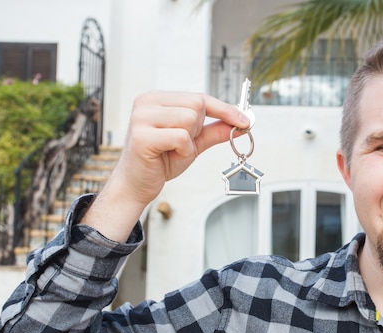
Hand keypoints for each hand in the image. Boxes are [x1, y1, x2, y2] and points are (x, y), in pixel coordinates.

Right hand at [81, 91, 249, 240]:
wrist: (137, 184)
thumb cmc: (161, 161)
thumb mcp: (193, 143)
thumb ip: (214, 131)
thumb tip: (239, 124)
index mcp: (158, 99)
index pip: (199, 97)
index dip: (225, 109)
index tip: (246, 120)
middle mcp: (147, 102)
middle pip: (196, 105)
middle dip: (198, 128)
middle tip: (182, 144)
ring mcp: (141, 117)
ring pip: (189, 120)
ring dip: (189, 142)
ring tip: (172, 150)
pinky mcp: (141, 136)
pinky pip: (180, 137)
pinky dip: (183, 150)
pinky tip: (168, 155)